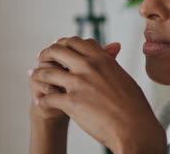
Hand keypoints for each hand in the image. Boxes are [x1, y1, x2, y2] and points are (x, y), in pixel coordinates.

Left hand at [29, 37, 165, 153]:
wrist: (134, 128)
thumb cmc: (134, 106)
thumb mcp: (124, 77)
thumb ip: (112, 63)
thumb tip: (112, 52)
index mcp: (102, 59)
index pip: (77, 42)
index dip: (64, 43)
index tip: (58, 46)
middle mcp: (89, 67)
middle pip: (58, 50)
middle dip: (47, 53)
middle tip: (42, 58)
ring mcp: (79, 84)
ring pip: (47, 72)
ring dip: (38, 74)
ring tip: (34, 76)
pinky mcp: (71, 102)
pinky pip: (48, 98)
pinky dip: (42, 100)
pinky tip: (42, 101)